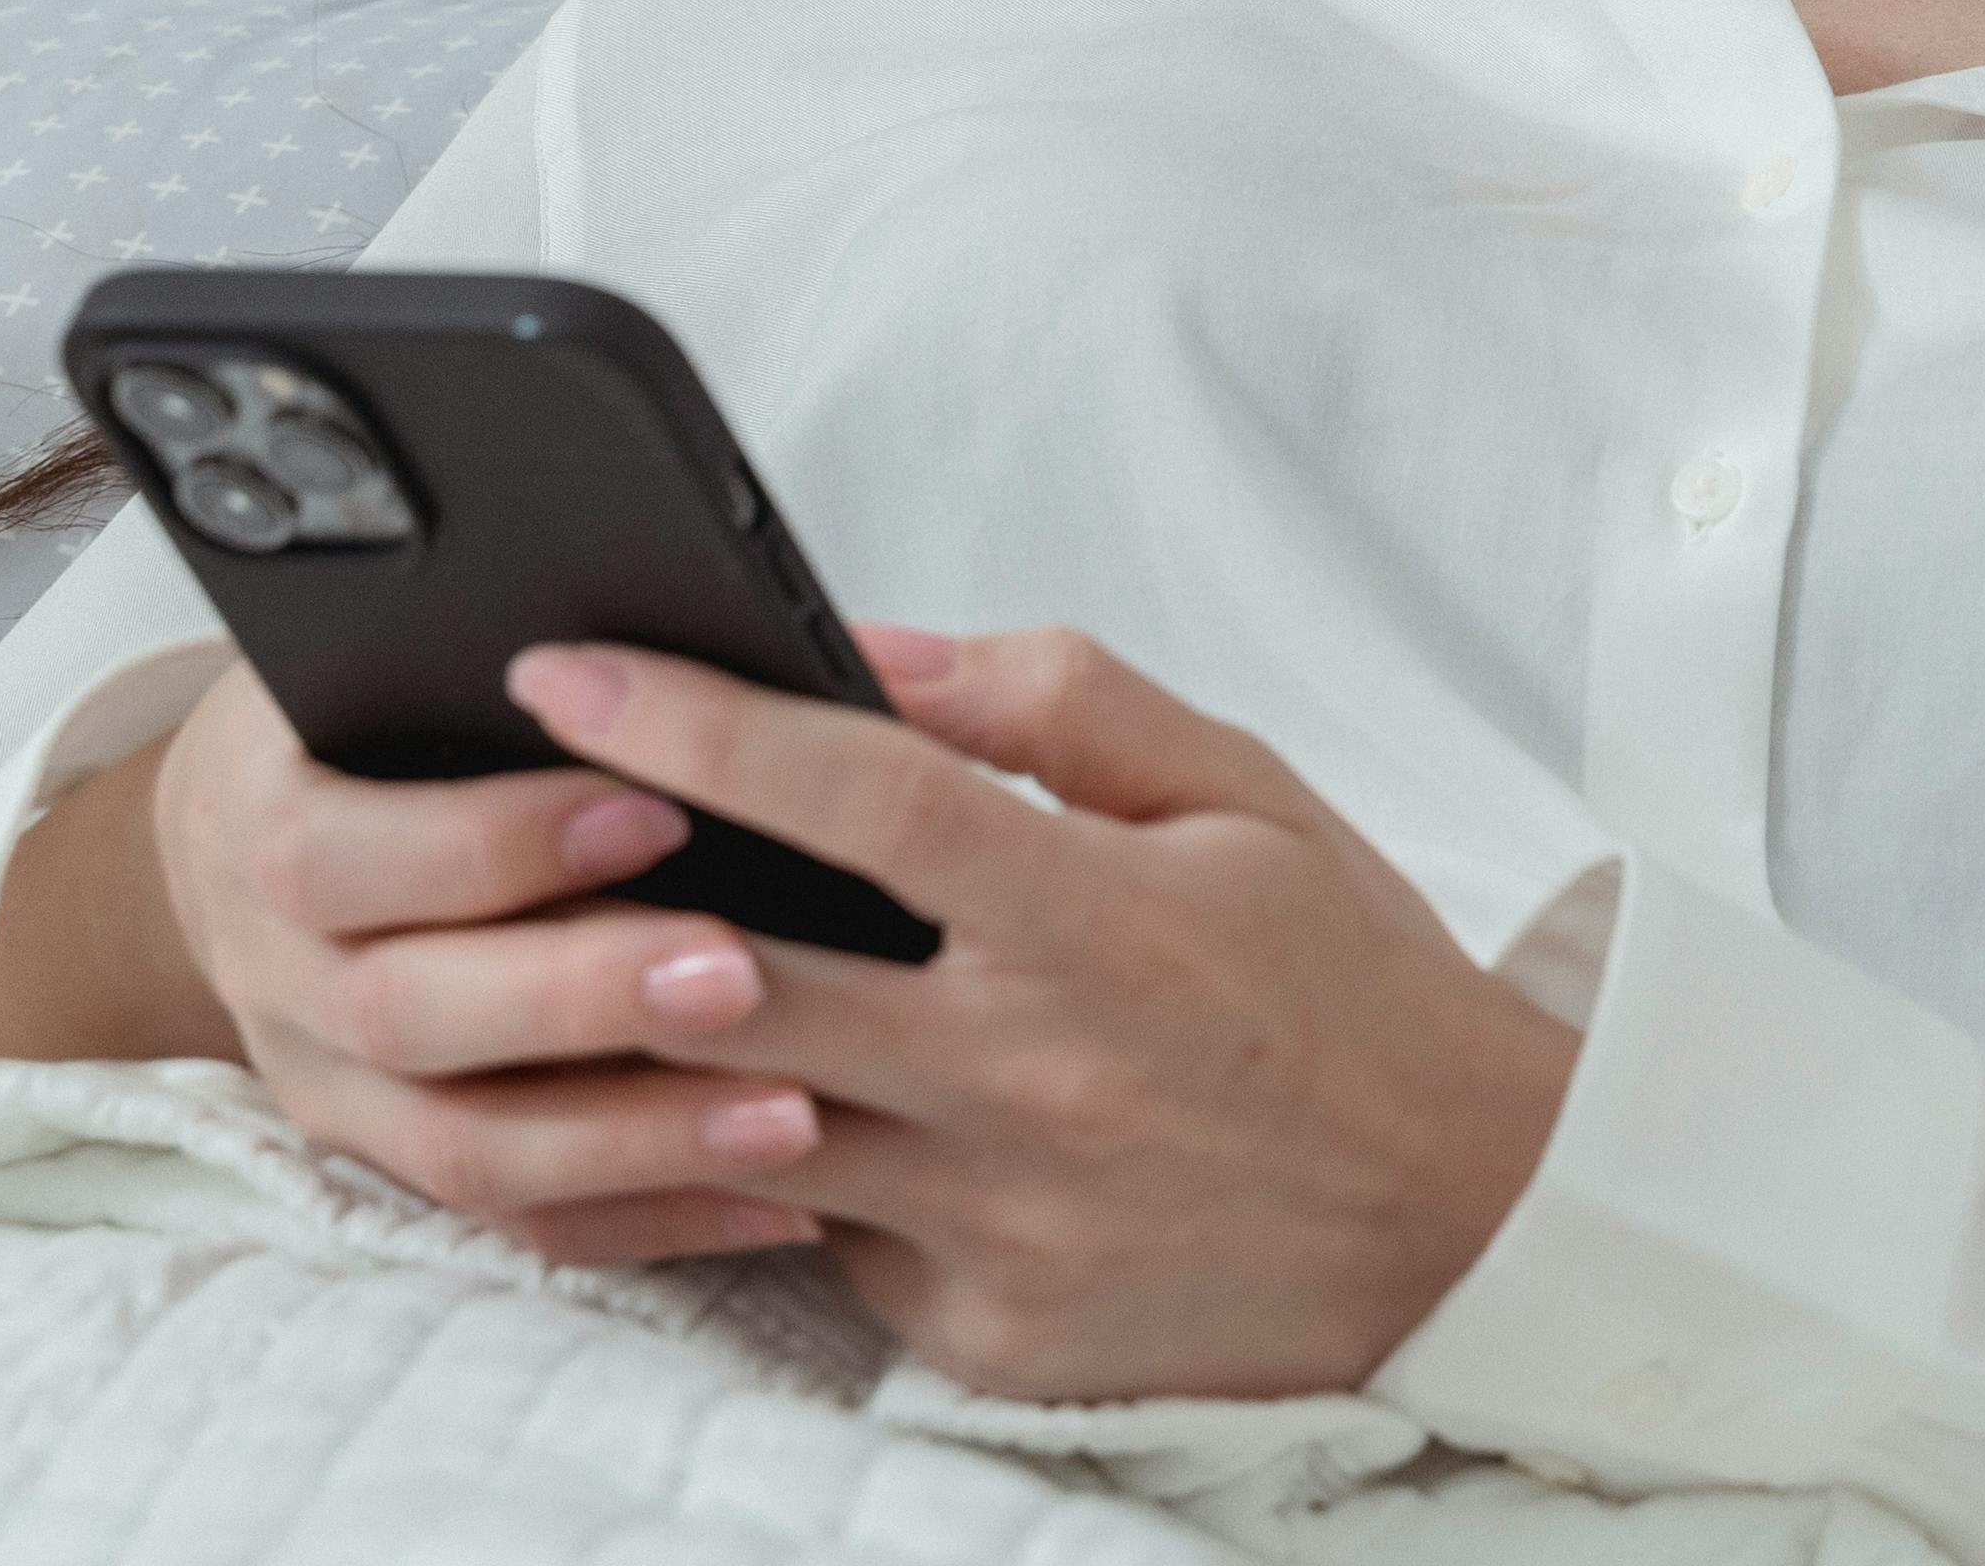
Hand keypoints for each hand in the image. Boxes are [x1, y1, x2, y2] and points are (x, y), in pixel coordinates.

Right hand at [119, 655, 845, 1266]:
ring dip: (638, 1139)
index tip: (661, 805)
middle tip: (743, 971)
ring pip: (468, 1149)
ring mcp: (335, 1094)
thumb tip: (732, 632)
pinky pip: (526, 1226)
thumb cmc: (366, 712)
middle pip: (410, 1014)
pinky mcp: (406, 1169)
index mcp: (260, 829)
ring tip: (796, 1115)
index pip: (346, 854)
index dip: (496, 841)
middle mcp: (278, 980)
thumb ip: (517, 648)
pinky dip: (656, 1219)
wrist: (255, 834)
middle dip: (584, 998)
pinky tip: (792, 1200)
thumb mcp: (392, 650)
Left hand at [506, 622, 1584, 1399]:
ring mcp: (998, 1221)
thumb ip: (1063, 707)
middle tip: (515, 840)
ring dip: (659, 1048)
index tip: (568, 671)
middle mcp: (1032, 1079)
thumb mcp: (1250, 797)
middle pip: (741, 979)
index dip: (694, 725)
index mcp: (1100, 921)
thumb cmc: (1352, 991)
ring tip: (599, 967)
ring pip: (744, 1125)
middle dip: (597, 902)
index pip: (857, 799)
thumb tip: (881, 653)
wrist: (1468, 1226)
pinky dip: (785, 1168)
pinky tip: (780, 1112)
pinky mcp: (983, 1330)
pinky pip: (825, 1238)